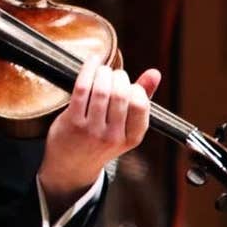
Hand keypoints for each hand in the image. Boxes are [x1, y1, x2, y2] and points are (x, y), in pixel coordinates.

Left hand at [39, 55, 160, 206]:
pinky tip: (91, 62)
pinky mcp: (72, 121)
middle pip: (120, 95)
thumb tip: (155, 73)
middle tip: (113, 74)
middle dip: (118, 77)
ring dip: (102, 72)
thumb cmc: (101, 140)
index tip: (128, 84)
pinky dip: (87, 71)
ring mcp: (91, 130)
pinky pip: (82, 89)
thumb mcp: (126, 127)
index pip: (140, 106)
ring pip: (101, 90)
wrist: (72, 164)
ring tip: (102, 71)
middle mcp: (113, 136)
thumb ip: (143, 99)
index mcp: (132, 137)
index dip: (135, 88)